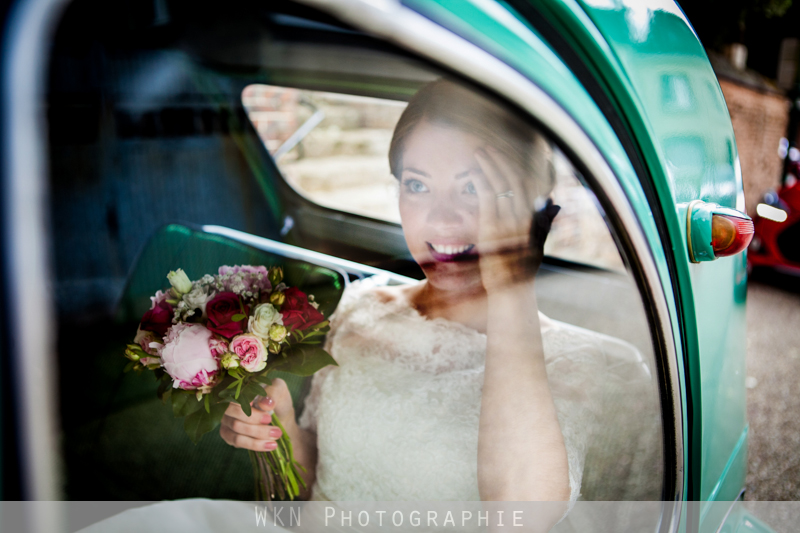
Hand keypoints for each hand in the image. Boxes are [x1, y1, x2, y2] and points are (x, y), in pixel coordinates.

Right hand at [220, 378, 294, 451]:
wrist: (280, 415)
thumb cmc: (276, 399)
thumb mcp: (279, 390)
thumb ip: (273, 392)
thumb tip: (264, 404)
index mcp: (237, 391)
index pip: (233, 401)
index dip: (247, 409)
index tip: (267, 415)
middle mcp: (227, 406)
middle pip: (235, 420)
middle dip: (256, 426)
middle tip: (274, 427)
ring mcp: (226, 421)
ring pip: (236, 434)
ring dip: (258, 437)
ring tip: (276, 436)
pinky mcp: (229, 435)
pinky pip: (237, 442)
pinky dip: (255, 445)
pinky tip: (270, 445)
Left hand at [473, 147, 559, 291]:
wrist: (512, 291)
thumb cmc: (521, 271)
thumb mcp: (536, 244)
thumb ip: (544, 222)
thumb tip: (554, 202)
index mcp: (532, 219)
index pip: (525, 185)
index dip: (514, 168)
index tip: (503, 156)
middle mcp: (522, 218)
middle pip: (512, 180)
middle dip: (500, 162)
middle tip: (487, 148)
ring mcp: (508, 222)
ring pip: (499, 185)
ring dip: (488, 166)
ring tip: (478, 153)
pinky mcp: (493, 228)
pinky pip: (487, 199)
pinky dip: (481, 182)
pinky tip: (474, 172)